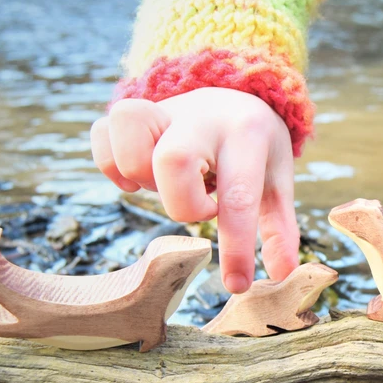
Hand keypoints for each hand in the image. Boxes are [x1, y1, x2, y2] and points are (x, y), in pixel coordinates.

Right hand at [90, 88, 299, 292]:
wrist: (236, 98)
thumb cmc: (254, 150)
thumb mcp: (276, 183)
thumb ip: (280, 228)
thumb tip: (281, 274)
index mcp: (247, 135)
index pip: (238, 195)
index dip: (235, 248)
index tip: (236, 285)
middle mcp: (202, 117)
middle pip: (172, 159)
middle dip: (182, 202)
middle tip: (201, 206)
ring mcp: (162, 110)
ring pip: (127, 127)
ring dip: (138, 173)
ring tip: (165, 185)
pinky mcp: (132, 112)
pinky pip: (101, 133)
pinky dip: (110, 164)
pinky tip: (137, 178)